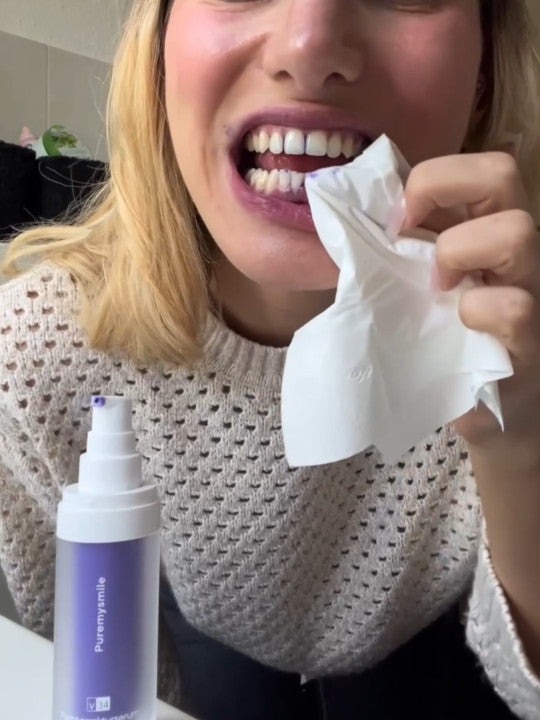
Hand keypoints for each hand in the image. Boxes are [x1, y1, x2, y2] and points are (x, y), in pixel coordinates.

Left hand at [402, 151, 539, 452]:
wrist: (486, 415)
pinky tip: (461, 328)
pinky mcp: (530, 343)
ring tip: (439, 289)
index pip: (481, 167)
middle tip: (408, 235)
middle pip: (503, 173)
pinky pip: (513, 307)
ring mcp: (531, 293)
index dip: (434, 177)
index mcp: (486, 233)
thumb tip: (361, 219)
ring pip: (516, 232)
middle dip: (443, 187)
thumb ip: (406, 253)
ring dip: (458, 250)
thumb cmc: (447, 345)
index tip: (397, 219)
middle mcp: (515, 254)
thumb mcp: (423, 289)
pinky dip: (478, 310)